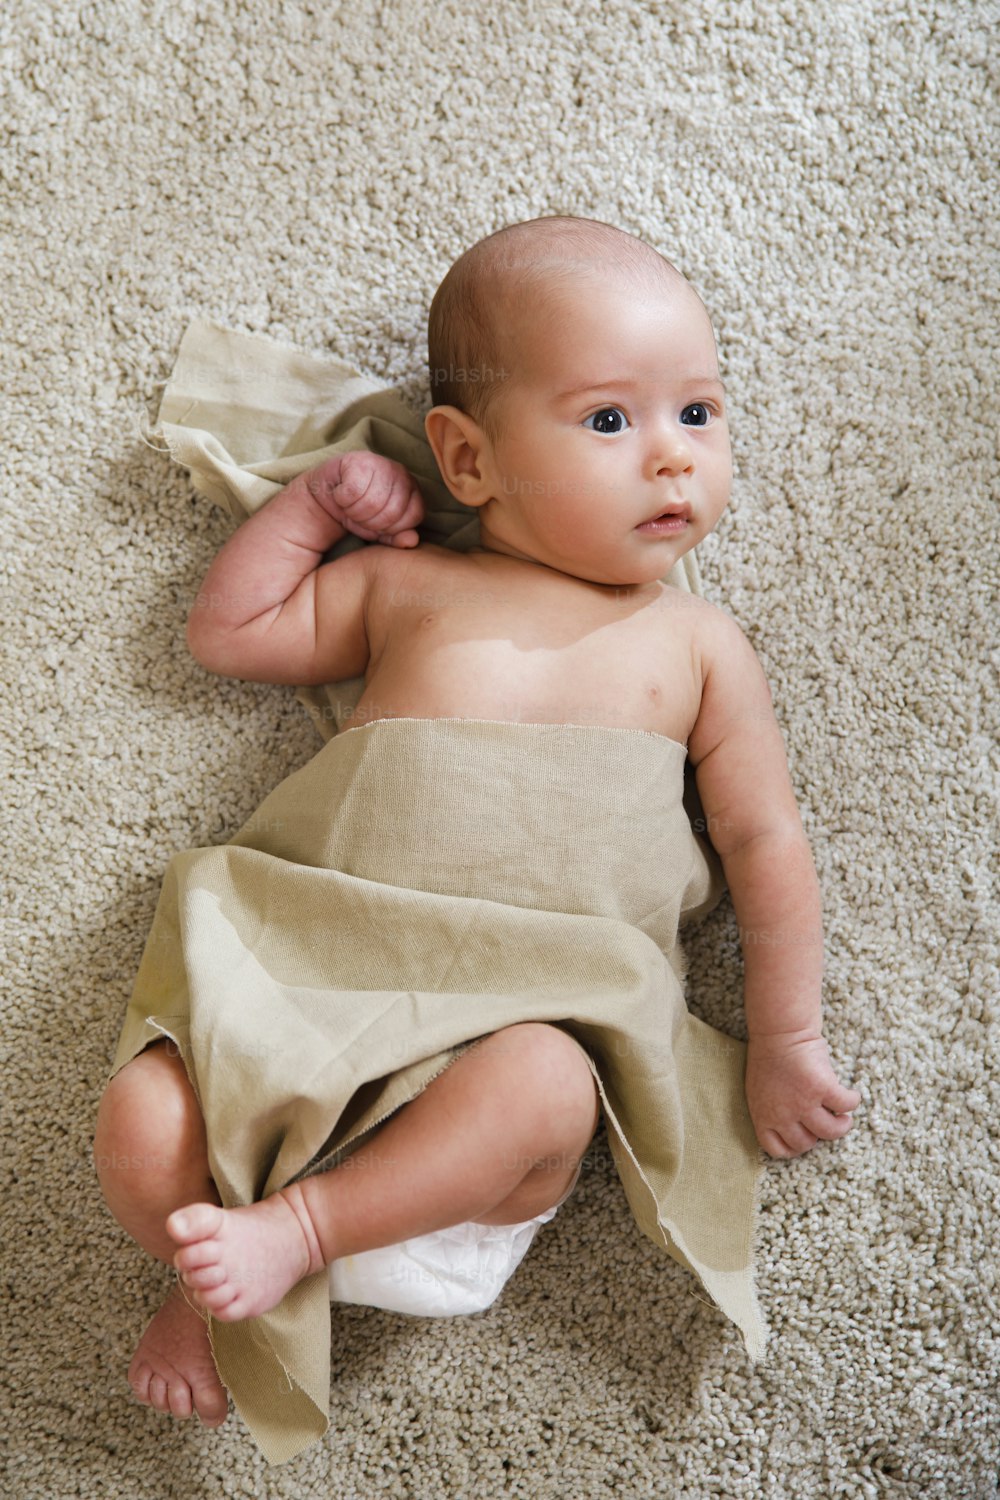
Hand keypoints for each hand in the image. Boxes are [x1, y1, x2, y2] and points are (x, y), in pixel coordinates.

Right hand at [327, 451, 424, 547]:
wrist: (330, 494)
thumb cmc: (359, 512)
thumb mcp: (379, 530)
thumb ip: (397, 537)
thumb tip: (412, 541)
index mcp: (412, 489)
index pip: (413, 516)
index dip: (392, 529)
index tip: (378, 526)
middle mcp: (401, 473)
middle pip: (391, 512)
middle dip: (370, 523)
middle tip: (360, 516)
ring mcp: (381, 463)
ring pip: (371, 503)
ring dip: (354, 512)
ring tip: (350, 506)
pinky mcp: (357, 460)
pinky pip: (352, 492)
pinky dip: (342, 500)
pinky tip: (341, 494)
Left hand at [745, 1031, 860, 1158]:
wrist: (779, 1032)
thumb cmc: (768, 1057)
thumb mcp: (759, 1091)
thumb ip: (772, 1110)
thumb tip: (793, 1124)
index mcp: (764, 1116)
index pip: (777, 1149)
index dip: (794, 1147)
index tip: (805, 1138)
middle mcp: (783, 1115)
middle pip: (806, 1144)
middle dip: (816, 1136)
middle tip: (824, 1122)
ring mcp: (803, 1104)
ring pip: (830, 1132)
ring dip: (841, 1126)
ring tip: (844, 1118)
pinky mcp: (823, 1088)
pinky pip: (846, 1104)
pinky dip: (852, 1101)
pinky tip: (851, 1095)